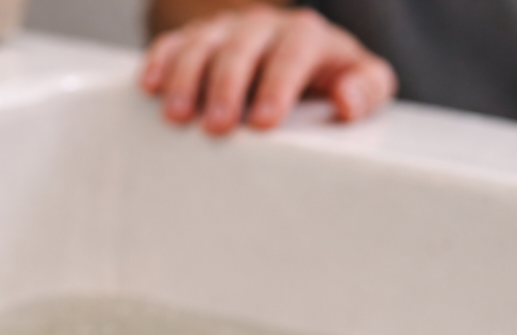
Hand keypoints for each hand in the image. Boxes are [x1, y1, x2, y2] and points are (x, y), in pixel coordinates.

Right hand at [140, 4, 396, 134]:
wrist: (296, 60)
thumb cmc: (328, 80)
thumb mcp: (361, 83)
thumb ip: (368, 90)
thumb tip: (348, 100)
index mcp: (306, 36)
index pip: (293, 54)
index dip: (278, 86)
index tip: (265, 122)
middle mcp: (263, 26)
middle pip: (242, 47)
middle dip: (228, 86)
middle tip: (218, 126)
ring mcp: (224, 31)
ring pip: (202, 43)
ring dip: (187, 78)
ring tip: (177, 116)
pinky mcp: (194, 41)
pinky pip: (171, 43)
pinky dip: (158, 61)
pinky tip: (149, 85)